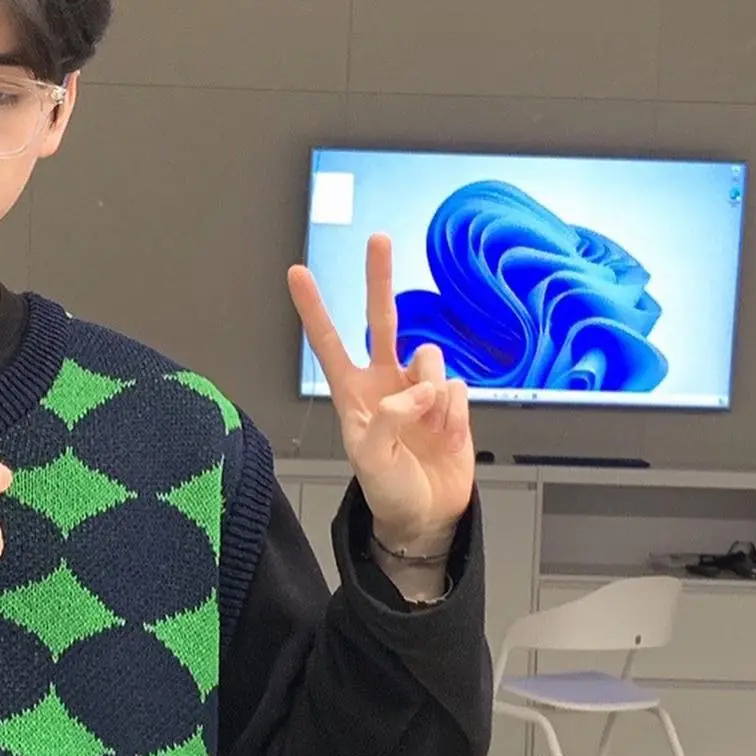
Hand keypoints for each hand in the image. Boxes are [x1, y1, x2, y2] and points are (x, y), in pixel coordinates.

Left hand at [288, 233, 473, 552]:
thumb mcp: (372, 461)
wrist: (428, 516)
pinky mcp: (451, 401)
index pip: (329, 343)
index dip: (314, 309)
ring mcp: (420, 389)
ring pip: (430, 357)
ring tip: (427, 427)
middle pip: (382, 319)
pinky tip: (446, 435)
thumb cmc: (389, 491)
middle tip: (378, 238)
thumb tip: (420, 390)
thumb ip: (389, 419)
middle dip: (379, 278)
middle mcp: (385, 382)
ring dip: (432, 390)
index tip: (297, 273)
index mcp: (354, 394)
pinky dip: (455, 413)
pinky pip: (459, 388)